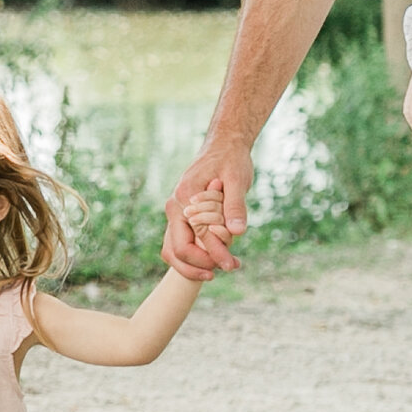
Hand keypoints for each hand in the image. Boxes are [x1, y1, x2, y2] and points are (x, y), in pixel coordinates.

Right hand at [163, 141, 251, 278]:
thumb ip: (235, 206)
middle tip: (229, 266)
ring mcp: (176, 212)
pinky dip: (196, 255)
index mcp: (184, 197)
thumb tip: (237, 232)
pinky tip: (218, 256)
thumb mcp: (237, 180)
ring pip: (174, 250)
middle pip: (176, 250)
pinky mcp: (183, 216)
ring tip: (223, 266)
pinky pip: (181, 242)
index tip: (232, 264)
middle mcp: (175, 207)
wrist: (224, 144)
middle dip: (201, 265)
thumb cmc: (231, 159)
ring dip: (196, 264)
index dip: (212, 255)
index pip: (192, 239)